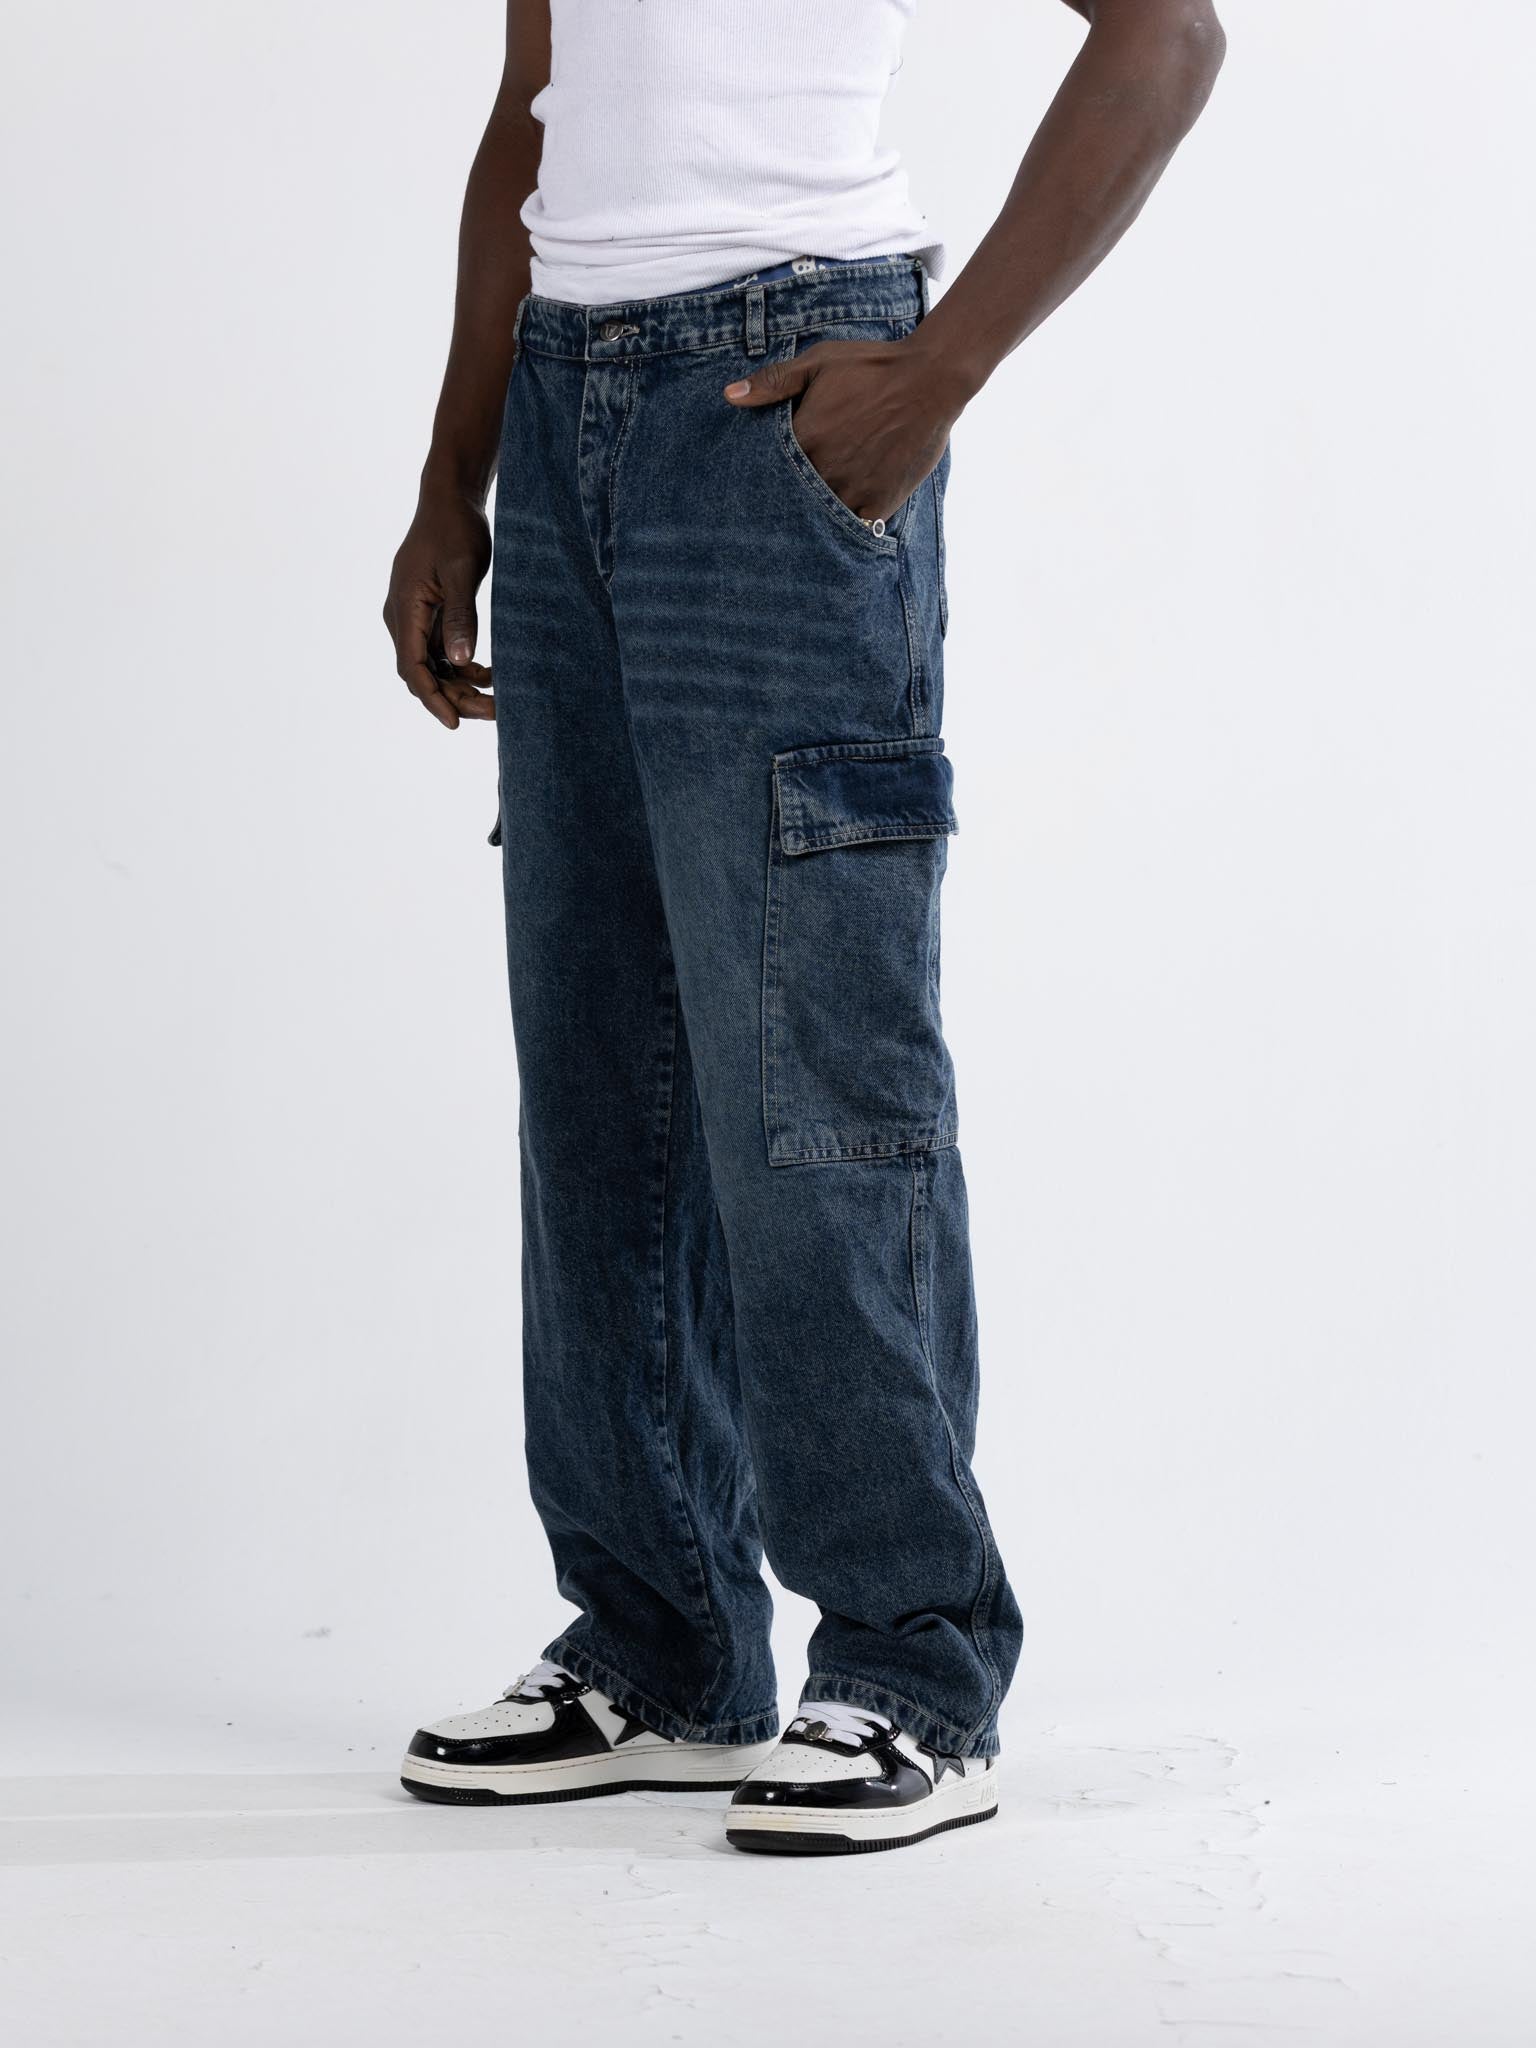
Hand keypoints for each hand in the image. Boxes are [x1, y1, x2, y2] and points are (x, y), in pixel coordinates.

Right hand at [383, 492, 494, 728]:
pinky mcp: (429, 614)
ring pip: (433, 666)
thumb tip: (461, 661)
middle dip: (454, 697)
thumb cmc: (456, 528)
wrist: (450, 499)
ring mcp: (414, 617)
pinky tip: (489, 675)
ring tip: (497, 701)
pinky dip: (462, 667)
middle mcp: (402, 617)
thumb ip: (460, 616)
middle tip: (494, 712)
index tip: (455, 723)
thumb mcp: (462, 571)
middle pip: (423, 673)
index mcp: (404, 609)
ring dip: (460, 686)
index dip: (433, 699)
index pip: (413, 668)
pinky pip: (441, 651)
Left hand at [724, 336, 964, 524]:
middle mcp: (824, 470)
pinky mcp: (879, 504)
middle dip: (784, 498)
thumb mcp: (820, 362)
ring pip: (819, 517)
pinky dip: (844, 525)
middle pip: (790, 497)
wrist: (932, 379)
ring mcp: (852, 490)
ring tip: (805, 515)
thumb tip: (729, 396)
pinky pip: (852, 527)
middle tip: (776, 504)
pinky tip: (836, 521)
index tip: (754, 479)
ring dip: (812, 516)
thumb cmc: (873, 367)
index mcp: (805, 437)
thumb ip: (774, 382)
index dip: (761, 473)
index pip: (767, 468)